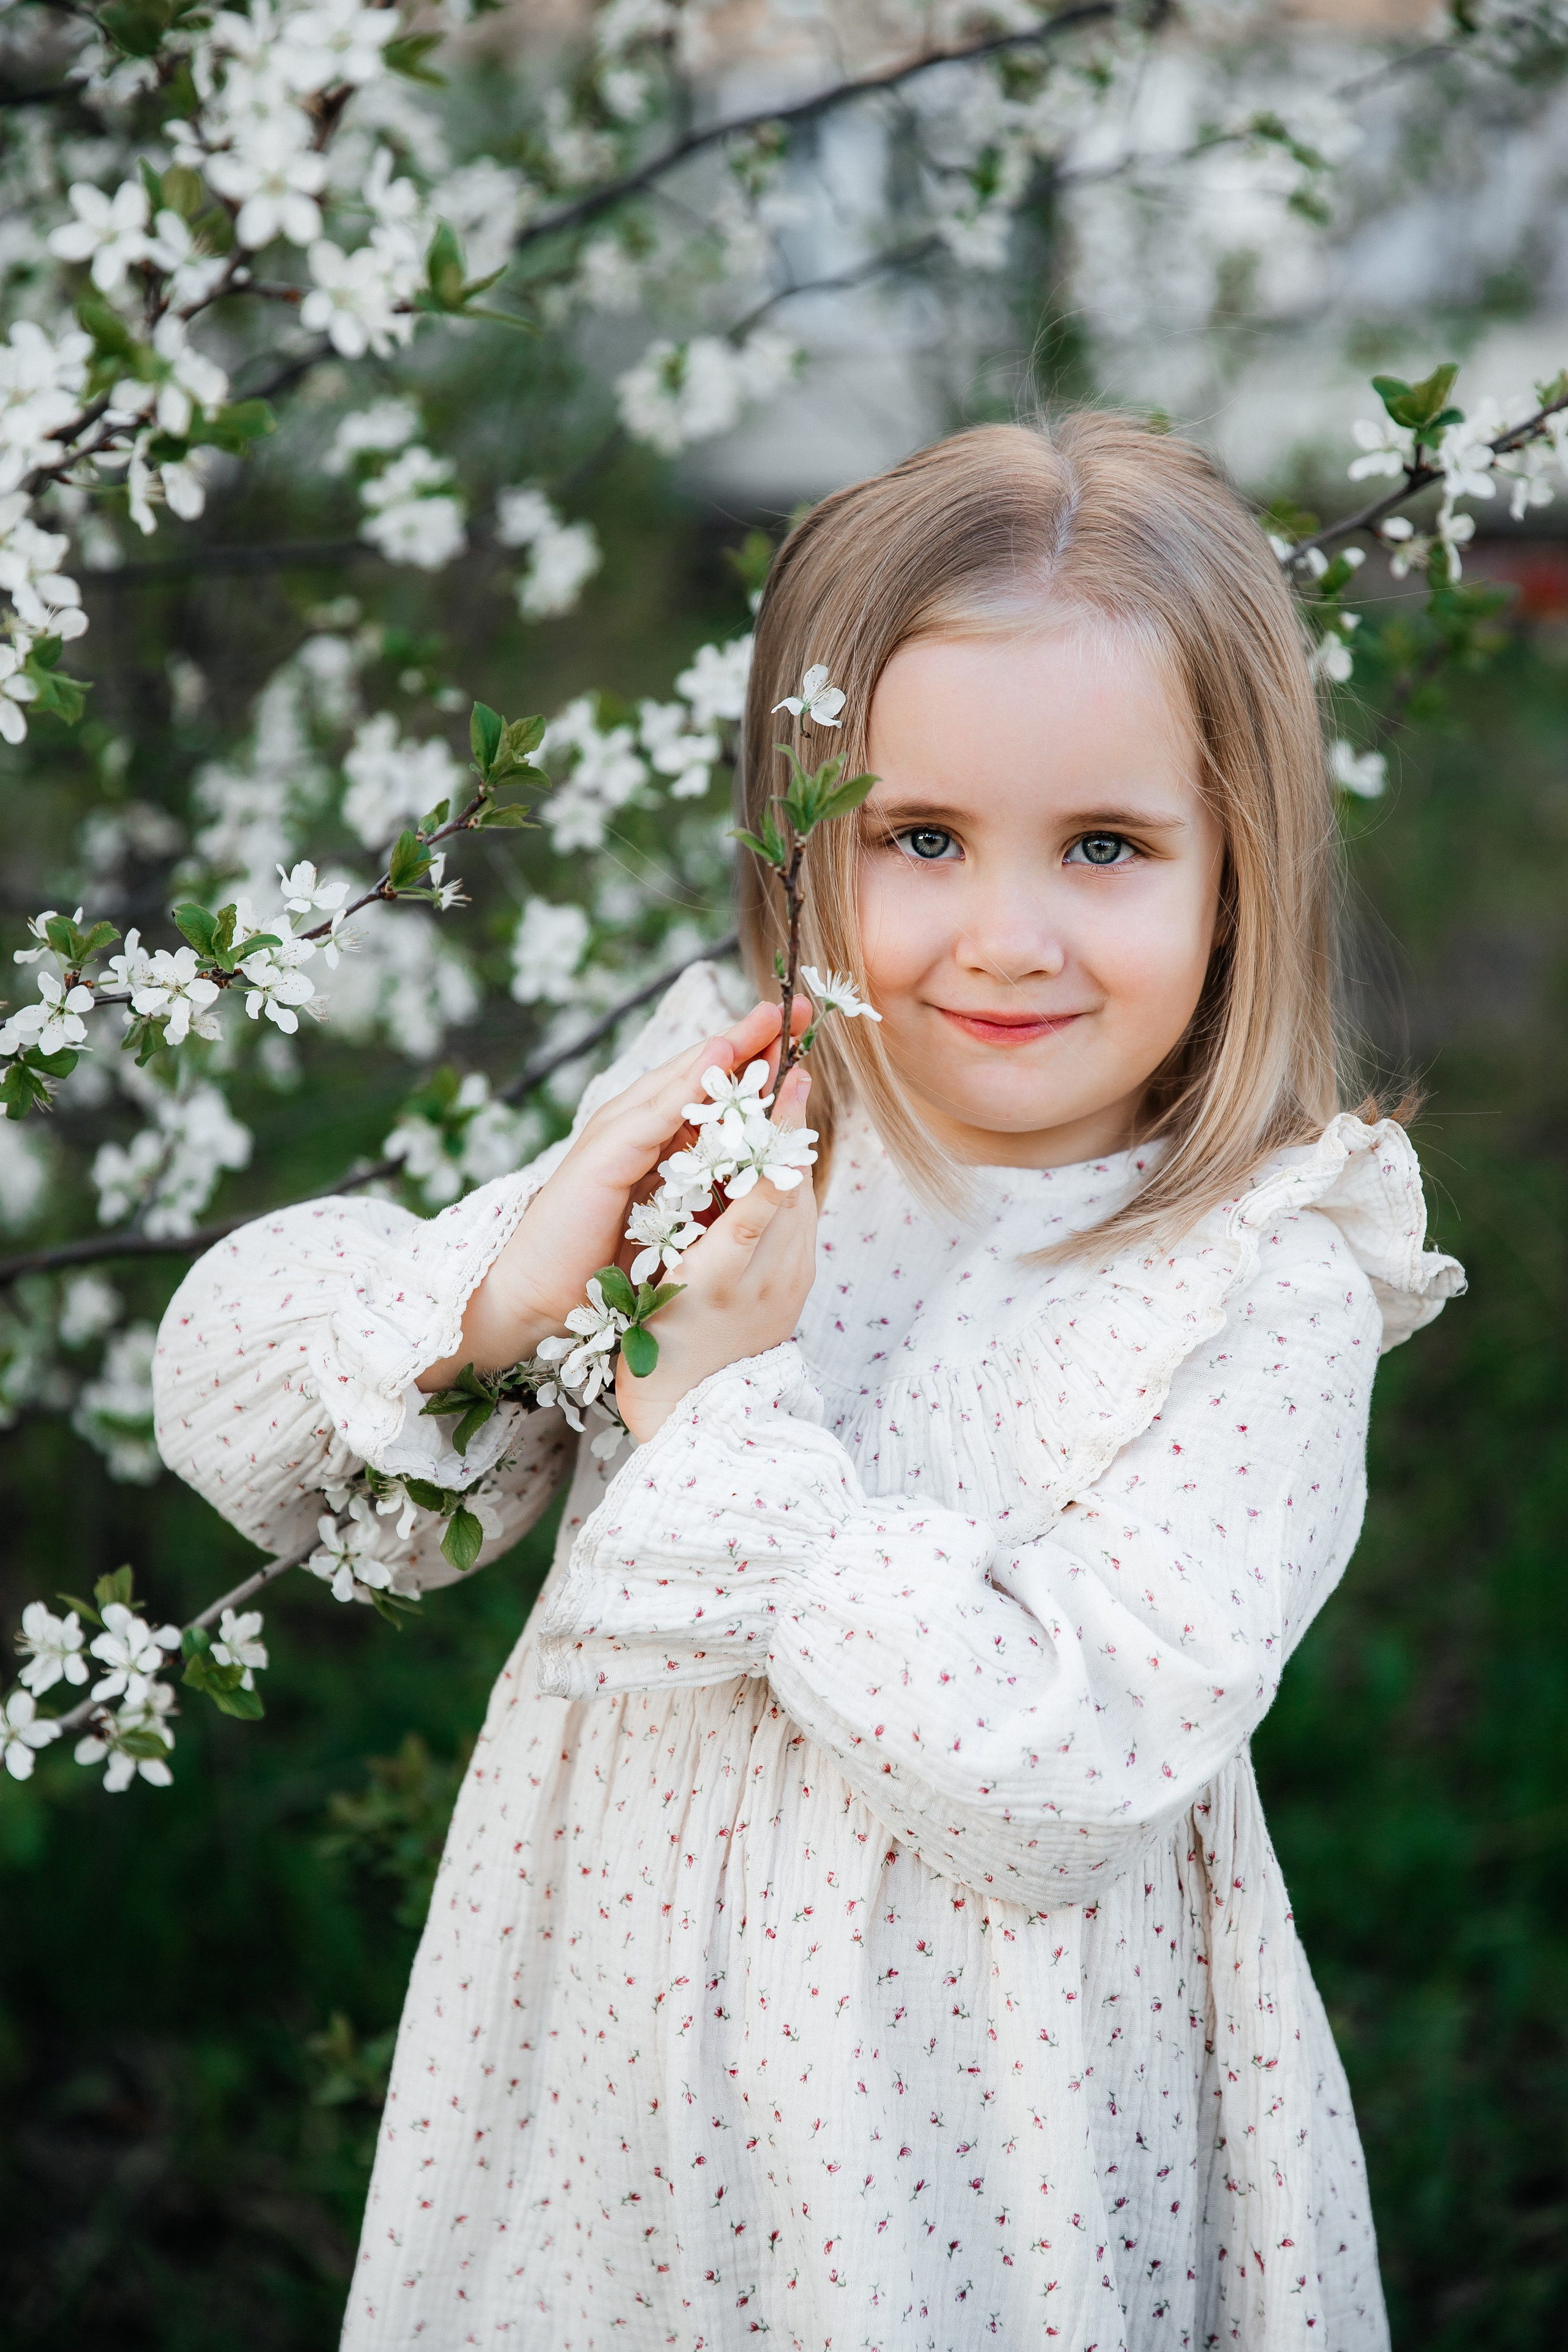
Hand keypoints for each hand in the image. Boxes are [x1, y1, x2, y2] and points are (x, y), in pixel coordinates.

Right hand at [416, 997, 806, 1390]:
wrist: (539, 1290)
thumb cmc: (602, 1257)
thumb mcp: (672, 1213)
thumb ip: (702, 1182)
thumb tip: (753, 1167)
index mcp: (654, 1138)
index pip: (709, 1088)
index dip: (754, 1059)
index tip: (801, 1033)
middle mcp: (635, 1125)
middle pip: (699, 1072)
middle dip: (749, 1039)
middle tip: (800, 1009)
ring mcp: (616, 1135)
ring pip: (680, 1083)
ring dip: (726, 1048)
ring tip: (767, 1019)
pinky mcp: (603, 1157)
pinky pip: (654, 1115)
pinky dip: (687, 1085)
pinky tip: (719, 1058)